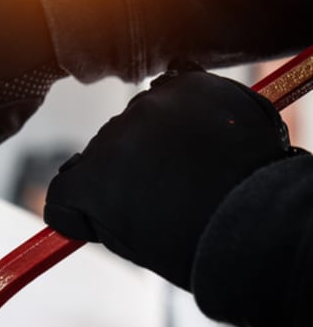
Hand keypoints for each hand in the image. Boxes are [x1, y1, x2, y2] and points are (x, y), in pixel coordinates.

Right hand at [43, 66, 293, 289]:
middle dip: (129, 164)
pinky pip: (177, 88)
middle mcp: (108, 140)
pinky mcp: (185, 85)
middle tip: (169, 189)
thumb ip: (105, 214)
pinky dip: (188, 106)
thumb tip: (101, 198)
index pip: (65, 187)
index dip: (82, 203)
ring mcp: (147, 107)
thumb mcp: (134, 242)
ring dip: (160, 134)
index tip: (100, 211)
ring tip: (196, 164)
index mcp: (88, 185)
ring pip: (142, 117)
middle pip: (107, 149)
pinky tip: (206, 131)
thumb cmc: (197, 242)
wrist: (260, 220)